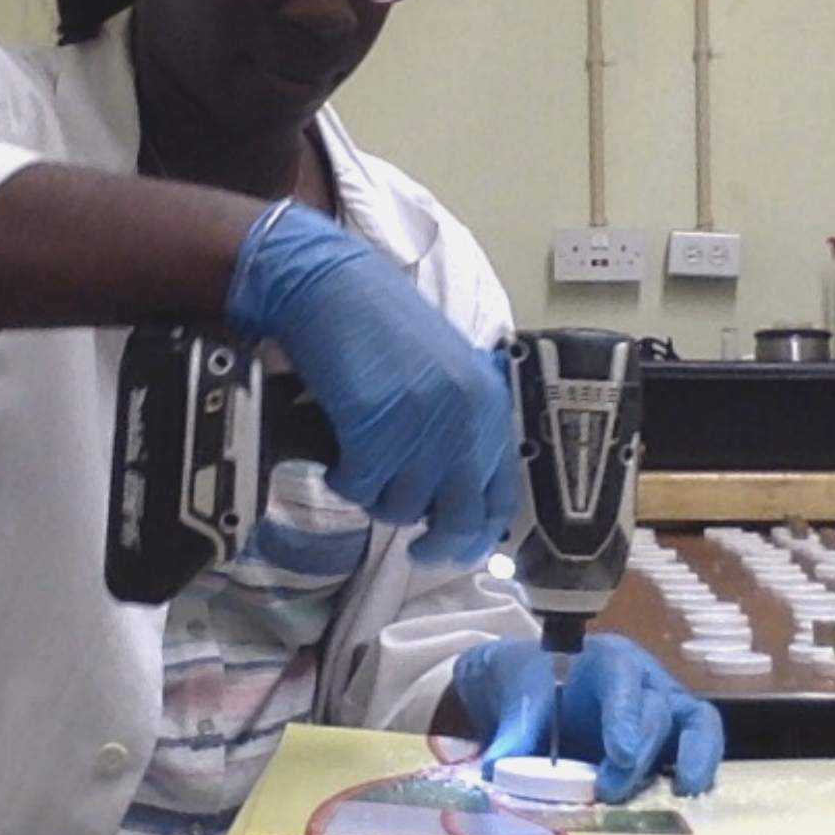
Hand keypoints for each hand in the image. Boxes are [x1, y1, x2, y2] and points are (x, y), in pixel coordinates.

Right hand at [226, 202, 518, 564]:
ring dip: (376, 496)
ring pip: (401, 509)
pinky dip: (342, 479)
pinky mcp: (376, 429)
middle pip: (458, 520)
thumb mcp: (446, 376)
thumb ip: (459, 429)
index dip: (476, 535)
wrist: (335, 289)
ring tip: (361, 462)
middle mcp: (464, 421)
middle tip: (410, 545)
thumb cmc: (383, 329)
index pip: (500, 498)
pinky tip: (337, 454)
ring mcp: (421, 427)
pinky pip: (358, 489)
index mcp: (488, 408)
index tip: (452, 546)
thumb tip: (450, 499)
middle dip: (432, 543)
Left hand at [452, 634, 723, 801]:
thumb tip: (496, 770)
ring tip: (684, 792)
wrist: (539, 693)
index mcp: (604, 660)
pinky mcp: (674, 738)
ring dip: (693, 758)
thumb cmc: (535, 687)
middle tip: (610, 791)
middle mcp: (643, 680)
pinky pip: (700, 746)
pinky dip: (700, 768)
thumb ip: (512, 732)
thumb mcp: (518, 700)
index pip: (622, 680)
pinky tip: (686, 797)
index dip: (625, 717)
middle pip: (655, 710)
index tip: (619, 754)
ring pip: (694, 723)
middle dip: (638, 754)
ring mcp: (664, 707)